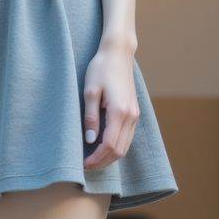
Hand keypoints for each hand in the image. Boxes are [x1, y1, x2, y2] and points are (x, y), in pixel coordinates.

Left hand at [82, 43, 139, 170]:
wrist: (118, 53)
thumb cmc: (101, 69)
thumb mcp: (90, 91)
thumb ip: (90, 117)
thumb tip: (90, 140)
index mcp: (120, 112)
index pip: (110, 145)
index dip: (96, 158)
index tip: (83, 163)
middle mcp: (131, 116)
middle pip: (119, 151)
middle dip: (103, 162)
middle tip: (86, 165)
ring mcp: (135, 115)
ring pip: (125, 146)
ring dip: (110, 156)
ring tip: (93, 159)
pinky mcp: (134, 112)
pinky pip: (127, 137)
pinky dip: (116, 147)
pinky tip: (102, 147)